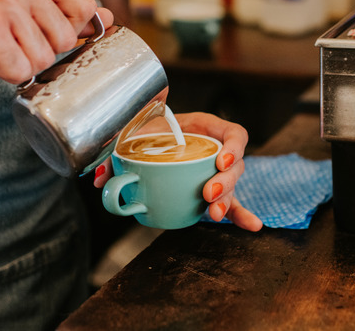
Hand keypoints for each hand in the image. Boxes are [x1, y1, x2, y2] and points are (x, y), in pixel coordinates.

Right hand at [0, 0, 113, 83]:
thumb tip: (105, 18)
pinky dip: (3, 72)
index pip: (84, 8)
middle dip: (39, 51)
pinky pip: (20, 70)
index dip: (71, 32)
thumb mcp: (22, 6)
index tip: (44, 34)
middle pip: (65, 40)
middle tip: (11, 41)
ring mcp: (5, 3)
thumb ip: (63, 11)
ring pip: (43, 59)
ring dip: (19, 63)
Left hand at [94, 112, 262, 231]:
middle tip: (207, 193)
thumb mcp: (132, 133)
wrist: (140, 138)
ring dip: (227, 201)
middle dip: (225, 181)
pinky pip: (230, 202)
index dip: (234, 146)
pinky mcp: (210, 190)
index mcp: (204, 127)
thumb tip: (102, 177)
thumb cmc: (143, 130)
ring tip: (214, 213)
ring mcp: (214, 171)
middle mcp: (214, 148)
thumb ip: (116, 152)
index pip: (233, 132)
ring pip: (231, 185)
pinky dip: (240, 215)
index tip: (221, 160)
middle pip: (235, 164)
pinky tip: (252, 226)